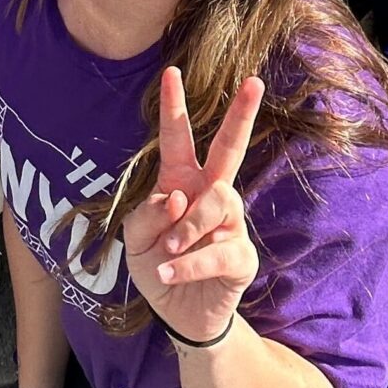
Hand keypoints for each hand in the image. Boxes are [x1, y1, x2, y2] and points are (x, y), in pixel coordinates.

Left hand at [122, 65, 262, 345]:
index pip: (177, 140)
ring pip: (218, 201)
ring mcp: (230, 224)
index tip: (170, 73)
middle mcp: (210, 195)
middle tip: (253, 82)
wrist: (178, 314)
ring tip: (168, 251)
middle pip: (230, 148)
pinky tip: (170, 272)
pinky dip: (189, 263)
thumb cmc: (157, 265)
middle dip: (241, 114)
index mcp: (181, 183)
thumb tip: (177, 198)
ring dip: (187, 227)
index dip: (173, 108)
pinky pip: (219, 250)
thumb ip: (145, 214)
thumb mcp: (133, 240)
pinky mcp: (241, 257)